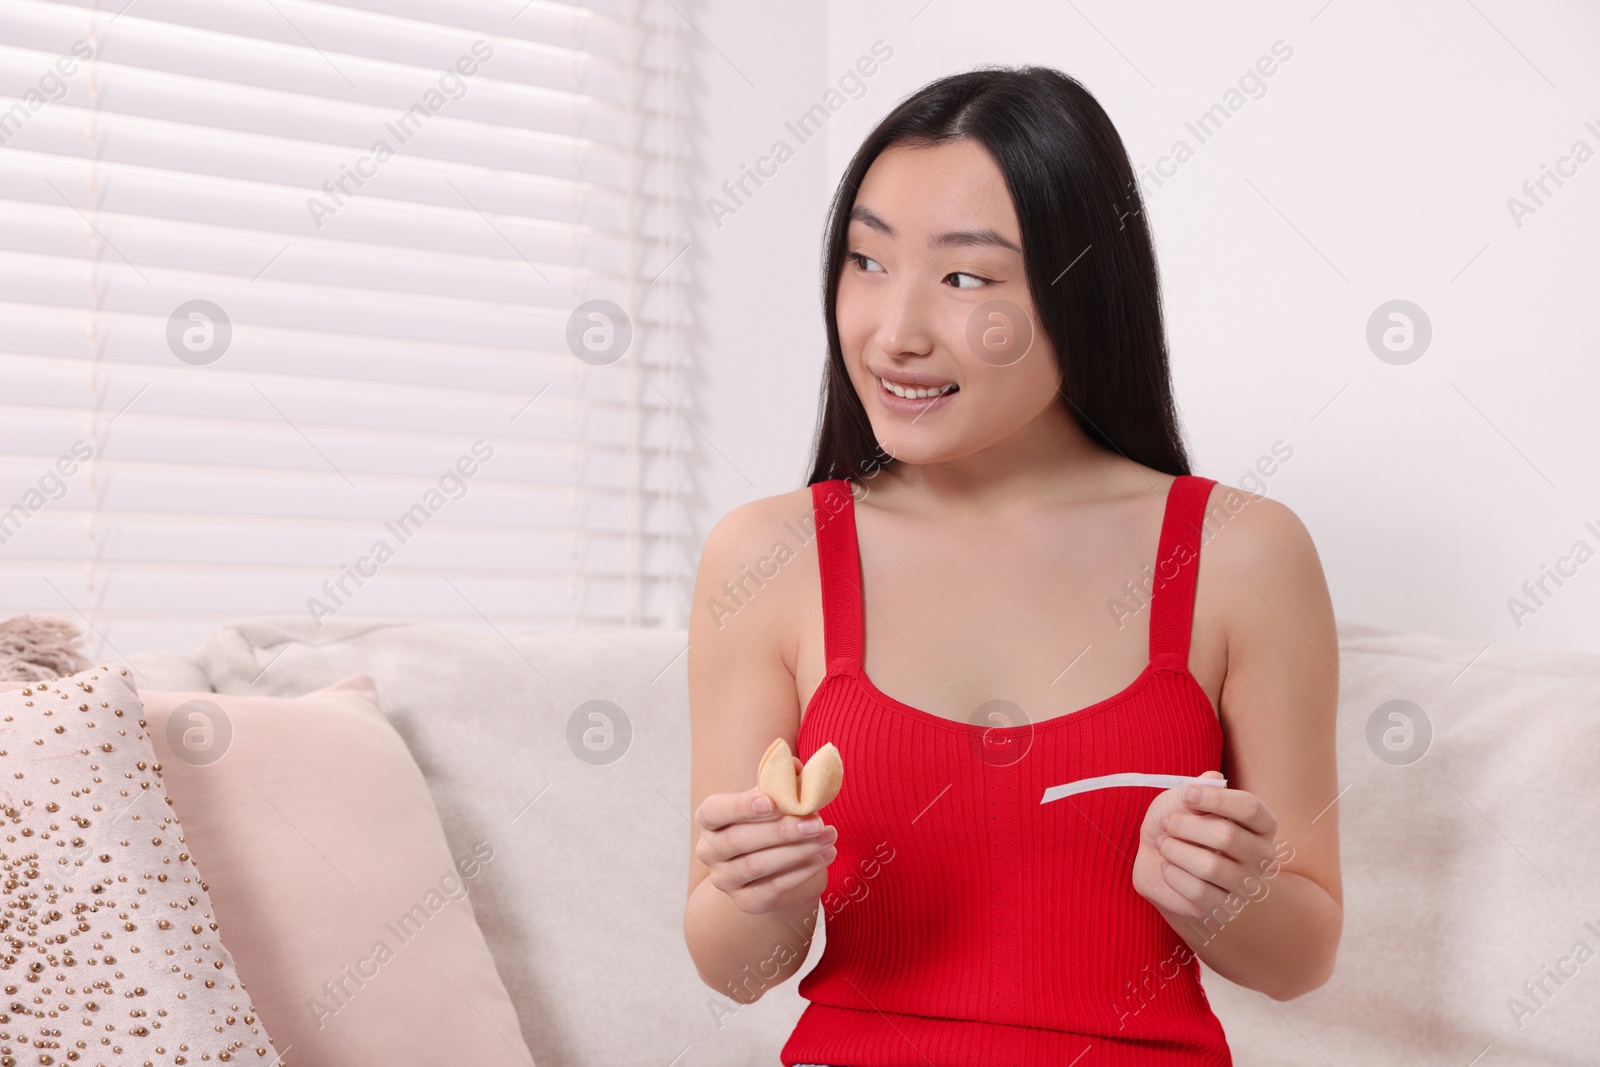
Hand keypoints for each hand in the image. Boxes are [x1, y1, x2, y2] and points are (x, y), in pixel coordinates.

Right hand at [693, 785, 837, 915]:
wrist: (773, 867)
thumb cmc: (770, 821)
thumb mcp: (773, 798)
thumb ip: (781, 781)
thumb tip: (797, 767)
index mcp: (708, 819)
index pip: (715, 811)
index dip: (741, 807)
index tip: (772, 801)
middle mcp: (709, 851)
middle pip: (739, 841)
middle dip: (781, 831)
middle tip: (817, 822)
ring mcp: (725, 880)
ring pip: (758, 866)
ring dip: (798, 850)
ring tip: (829, 836)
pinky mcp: (747, 902)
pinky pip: (774, 888)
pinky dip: (803, 871)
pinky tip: (826, 856)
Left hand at [1132, 770, 1280, 920]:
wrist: (1166, 864)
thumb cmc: (1184, 825)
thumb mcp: (1188, 801)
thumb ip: (1201, 790)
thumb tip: (1212, 778)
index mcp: (1261, 824)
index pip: (1249, 808)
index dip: (1217, 799)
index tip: (1186, 794)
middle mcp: (1262, 856)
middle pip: (1227, 836)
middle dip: (1187, 825)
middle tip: (1165, 823)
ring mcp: (1246, 885)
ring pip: (1211, 866)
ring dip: (1176, 850)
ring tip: (1162, 844)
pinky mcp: (1225, 908)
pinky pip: (1199, 892)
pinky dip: (1175, 875)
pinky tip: (1167, 866)